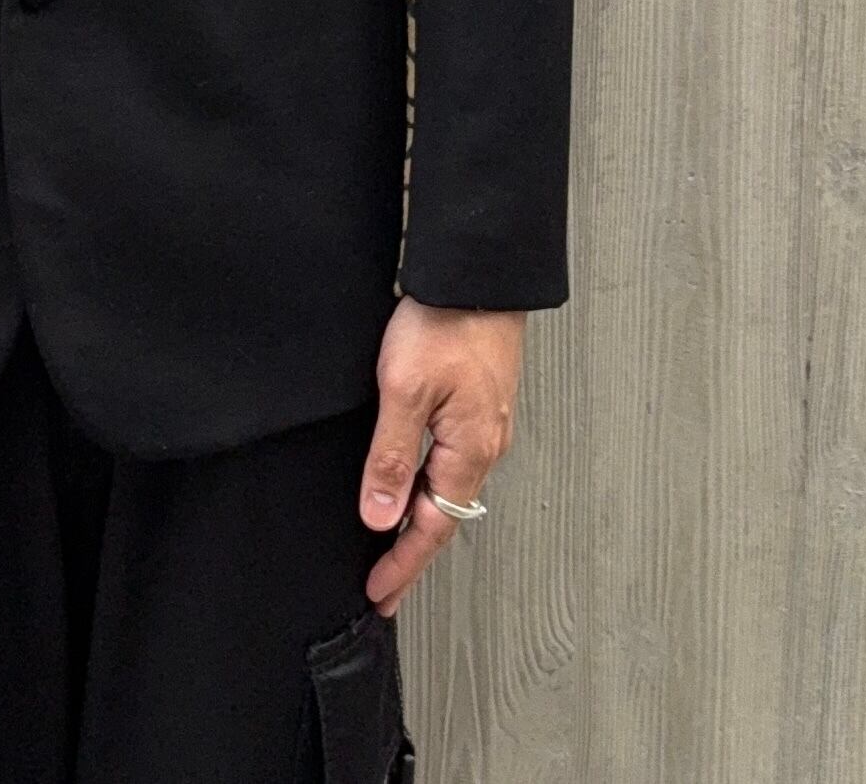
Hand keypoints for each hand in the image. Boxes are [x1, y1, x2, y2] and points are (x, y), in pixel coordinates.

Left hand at [358, 295, 524, 614]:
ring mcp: (486, 423)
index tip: (379, 593)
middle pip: (444, 514)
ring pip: (449, 487)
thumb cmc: (445, 323)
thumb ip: (391, 456)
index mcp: (469, 451)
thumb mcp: (404, 391)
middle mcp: (485, 444)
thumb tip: (380, 515)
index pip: (432, 528)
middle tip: (383, 583)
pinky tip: (415, 481)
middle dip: (412, 552)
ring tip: (393, 543)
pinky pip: (453, 459)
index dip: (403, 564)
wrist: (477, 273)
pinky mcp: (479, 401)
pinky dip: (430, 483)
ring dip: (421, 518)